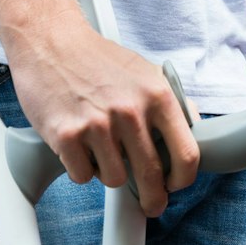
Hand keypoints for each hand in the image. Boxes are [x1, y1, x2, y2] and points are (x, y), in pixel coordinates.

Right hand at [5, 14, 199, 215]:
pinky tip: (80, 148)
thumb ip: (172, 104)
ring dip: (110, 173)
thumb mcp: (147, 74)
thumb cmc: (99, 60)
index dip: (184, 179)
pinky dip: (82, 169)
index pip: (187, 155)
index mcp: (158, 97)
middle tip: (151, 204)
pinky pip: (83, 176)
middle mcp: (130, 111)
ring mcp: (97, 125)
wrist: (50, 40)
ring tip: (102, 151)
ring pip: (115, 179)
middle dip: (153, 198)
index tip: (176, 186)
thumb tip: (195, 132)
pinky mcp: (65, 135)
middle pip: (152, 176)